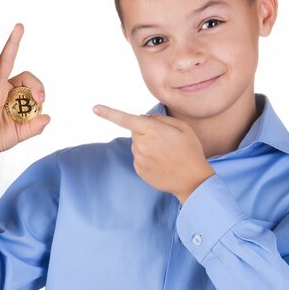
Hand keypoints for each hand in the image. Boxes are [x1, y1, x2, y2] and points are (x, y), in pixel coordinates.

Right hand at [0, 24, 50, 169]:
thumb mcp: (22, 132)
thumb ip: (36, 126)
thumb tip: (48, 117)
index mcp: (12, 92)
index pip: (28, 80)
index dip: (38, 87)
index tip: (41, 99)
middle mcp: (1, 86)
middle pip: (8, 59)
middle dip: (14, 42)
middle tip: (20, 26)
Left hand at [93, 104, 214, 203]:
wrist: (193, 181)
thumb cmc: (190, 151)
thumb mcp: (182, 127)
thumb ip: (160, 119)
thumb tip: (142, 118)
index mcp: (153, 131)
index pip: (127, 119)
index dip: (109, 113)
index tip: (95, 108)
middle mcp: (142, 145)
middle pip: (136, 131)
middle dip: (146, 131)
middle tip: (166, 140)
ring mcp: (139, 159)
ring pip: (137, 145)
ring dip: (147, 145)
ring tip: (166, 154)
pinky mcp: (139, 171)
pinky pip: (139, 158)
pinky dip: (148, 158)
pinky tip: (162, 163)